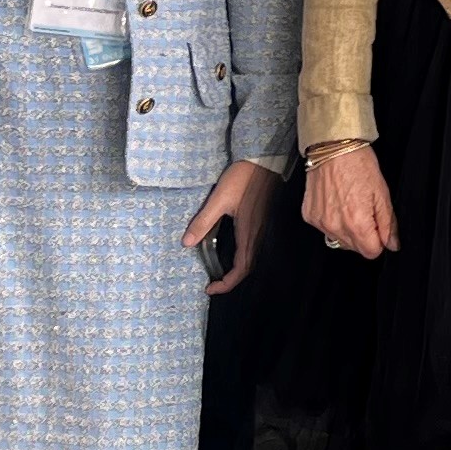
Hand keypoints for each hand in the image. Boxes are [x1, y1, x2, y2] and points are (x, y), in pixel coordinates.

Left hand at [182, 159, 278, 295]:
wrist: (264, 161)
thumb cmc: (243, 178)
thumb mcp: (218, 199)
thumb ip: (203, 221)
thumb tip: (186, 242)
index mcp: (247, 232)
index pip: (241, 268)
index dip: (227, 283)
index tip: (210, 288)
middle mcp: (257, 234)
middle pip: (247, 267)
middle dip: (231, 280)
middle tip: (213, 284)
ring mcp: (261, 228)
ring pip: (251, 258)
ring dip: (237, 270)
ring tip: (220, 272)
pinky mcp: (260, 221)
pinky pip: (252, 247)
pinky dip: (241, 258)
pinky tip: (231, 252)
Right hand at [304, 141, 397, 258]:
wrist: (333, 147)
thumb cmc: (358, 164)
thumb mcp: (382, 193)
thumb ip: (388, 223)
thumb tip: (392, 243)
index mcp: (356, 223)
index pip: (371, 252)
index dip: (379, 240)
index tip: (379, 228)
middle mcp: (335, 226)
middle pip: (355, 248)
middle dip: (364, 235)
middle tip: (365, 210)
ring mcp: (320, 222)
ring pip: (339, 241)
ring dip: (347, 229)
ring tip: (350, 205)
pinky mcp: (310, 216)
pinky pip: (325, 229)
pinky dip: (333, 221)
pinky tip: (337, 203)